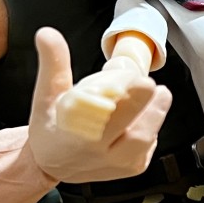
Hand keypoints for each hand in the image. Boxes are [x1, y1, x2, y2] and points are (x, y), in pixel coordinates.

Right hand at [28, 28, 170, 181]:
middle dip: (149, 105)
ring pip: (146, 139)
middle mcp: (101, 154)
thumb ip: (53, 64)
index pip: (108, 120)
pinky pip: (150, 145)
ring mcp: (120, 164)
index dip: (128, 100)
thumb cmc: (50, 130)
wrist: (52, 163)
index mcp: (78, 138)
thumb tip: (48, 35)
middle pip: (135, 133)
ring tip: (157, 94)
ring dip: (155, 113)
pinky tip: (144, 112)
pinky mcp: (133, 167)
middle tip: (152, 85)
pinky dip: (151, 125)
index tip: (141, 81)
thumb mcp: (45, 96)